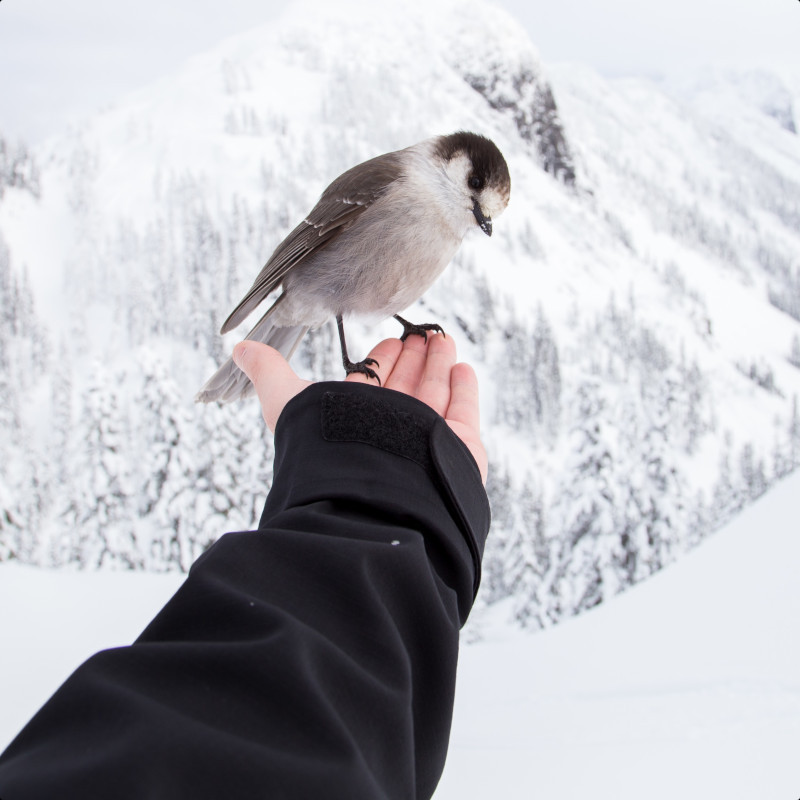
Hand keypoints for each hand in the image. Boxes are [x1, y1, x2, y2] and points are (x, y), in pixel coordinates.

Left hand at [232, 333, 487, 483]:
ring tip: (442, 338)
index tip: (390, 338)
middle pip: (405, 386)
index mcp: (354, 420)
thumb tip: (238, 347)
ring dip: (438, 363)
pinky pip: (462, 412)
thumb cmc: (328, 453)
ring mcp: (424, 440)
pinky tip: (462, 367)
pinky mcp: (457, 449)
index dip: (381, 360)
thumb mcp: (287, 403)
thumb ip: (268, 374)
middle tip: (420, 333)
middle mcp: (389, 430)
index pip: (371, 384)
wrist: (375, 501)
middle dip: (413, 357)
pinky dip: (463, 389)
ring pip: (434, 392)